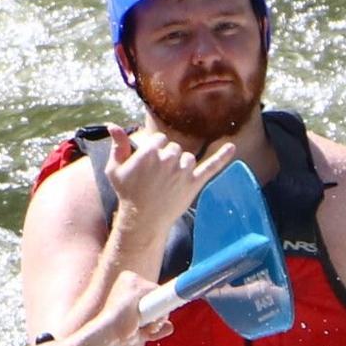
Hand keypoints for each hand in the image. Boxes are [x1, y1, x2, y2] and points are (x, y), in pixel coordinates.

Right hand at [106, 128, 224, 237]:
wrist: (142, 220)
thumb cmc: (127, 193)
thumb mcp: (115, 169)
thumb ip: (118, 145)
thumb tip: (113, 125)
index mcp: (149, 152)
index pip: (159, 139)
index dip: (153, 151)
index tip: (148, 164)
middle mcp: (168, 159)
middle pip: (174, 148)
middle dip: (166, 159)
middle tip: (157, 178)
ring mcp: (183, 171)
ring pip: (187, 158)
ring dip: (181, 166)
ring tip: (169, 182)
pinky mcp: (194, 183)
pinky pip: (211, 166)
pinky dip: (222, 157)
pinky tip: (232, 147)